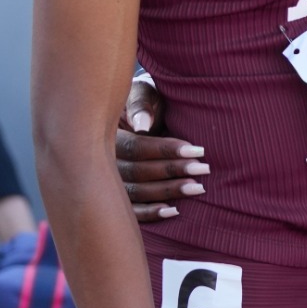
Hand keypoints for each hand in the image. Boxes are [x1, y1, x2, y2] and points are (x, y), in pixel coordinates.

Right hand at [114, 78, 208, 221]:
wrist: (140, 114)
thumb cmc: (145, 102)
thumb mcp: (143, 94)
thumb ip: (142, 106)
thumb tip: (142, 125)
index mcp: (108, 136)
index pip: (136, 147)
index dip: (165, 149)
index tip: (197, 150)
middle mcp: (103, 163)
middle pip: (137, 172)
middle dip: (172, 171)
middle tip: (203, 169)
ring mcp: (108, 183)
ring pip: (135, 193)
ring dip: (167, 191)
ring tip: (197, 187)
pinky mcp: (118, 198)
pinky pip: (131, 210)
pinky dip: (150, 213)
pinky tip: (173, 211)